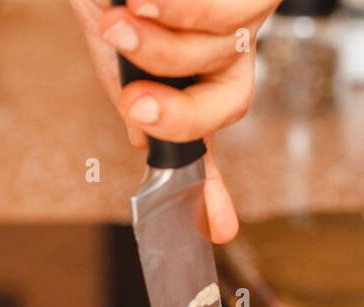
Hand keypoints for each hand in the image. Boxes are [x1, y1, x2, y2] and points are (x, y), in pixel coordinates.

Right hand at [71, 0, 279, 241]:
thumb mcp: (118, 49)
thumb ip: (133, 94)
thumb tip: (147, 144)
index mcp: (199, 75)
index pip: (209, 139)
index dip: (215, 188)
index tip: (217, 228)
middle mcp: (231, 48)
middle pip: (229, 103)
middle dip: (176, 112)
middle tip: (132, 104)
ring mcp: (247, 13)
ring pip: (219, 51)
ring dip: (159, 43)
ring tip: (116, 22)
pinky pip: (220, 10)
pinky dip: (175, 8)